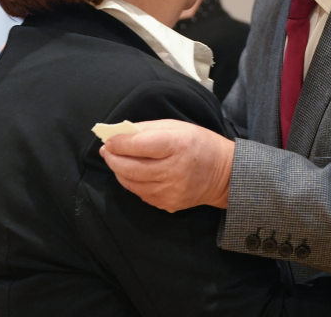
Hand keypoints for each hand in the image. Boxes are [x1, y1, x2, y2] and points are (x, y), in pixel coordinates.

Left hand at [100, 119, 234, 211]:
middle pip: (131, 168)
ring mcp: (170, 191)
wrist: (223, 174)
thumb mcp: (177, 126)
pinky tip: (134, 174)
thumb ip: (148, 128)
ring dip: (119, 172)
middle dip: (113, 159)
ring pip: (132, 184)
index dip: (119, 143)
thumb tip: (120, 133)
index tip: (109, 140)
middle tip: (106, 151)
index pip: (140, 145)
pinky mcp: (169, 204)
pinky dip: (133, 183)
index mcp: (176, 145)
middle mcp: (173, 170)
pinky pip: (142, 194)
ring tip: (116, 161)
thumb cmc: (199, 143)